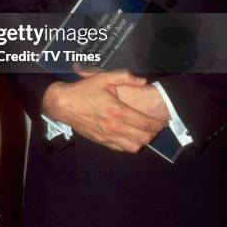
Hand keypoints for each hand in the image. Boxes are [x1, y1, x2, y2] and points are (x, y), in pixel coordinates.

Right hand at [42, 71, 165, 152]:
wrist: (63, 104)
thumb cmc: (84, 90)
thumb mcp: (103, 77)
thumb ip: (124, 77)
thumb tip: (143, 81)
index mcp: (117, 111)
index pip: (146, 123)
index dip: (158, 124)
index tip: (163, 120)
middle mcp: (114, 127)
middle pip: (143, 138)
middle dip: (154, 133)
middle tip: (156, 125)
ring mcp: (108, 136)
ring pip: (133, 147)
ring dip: (142, 140)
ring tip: (144, 131)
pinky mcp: (101, 141)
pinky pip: (121, 149)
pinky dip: (129, 144)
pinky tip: (129, 134)